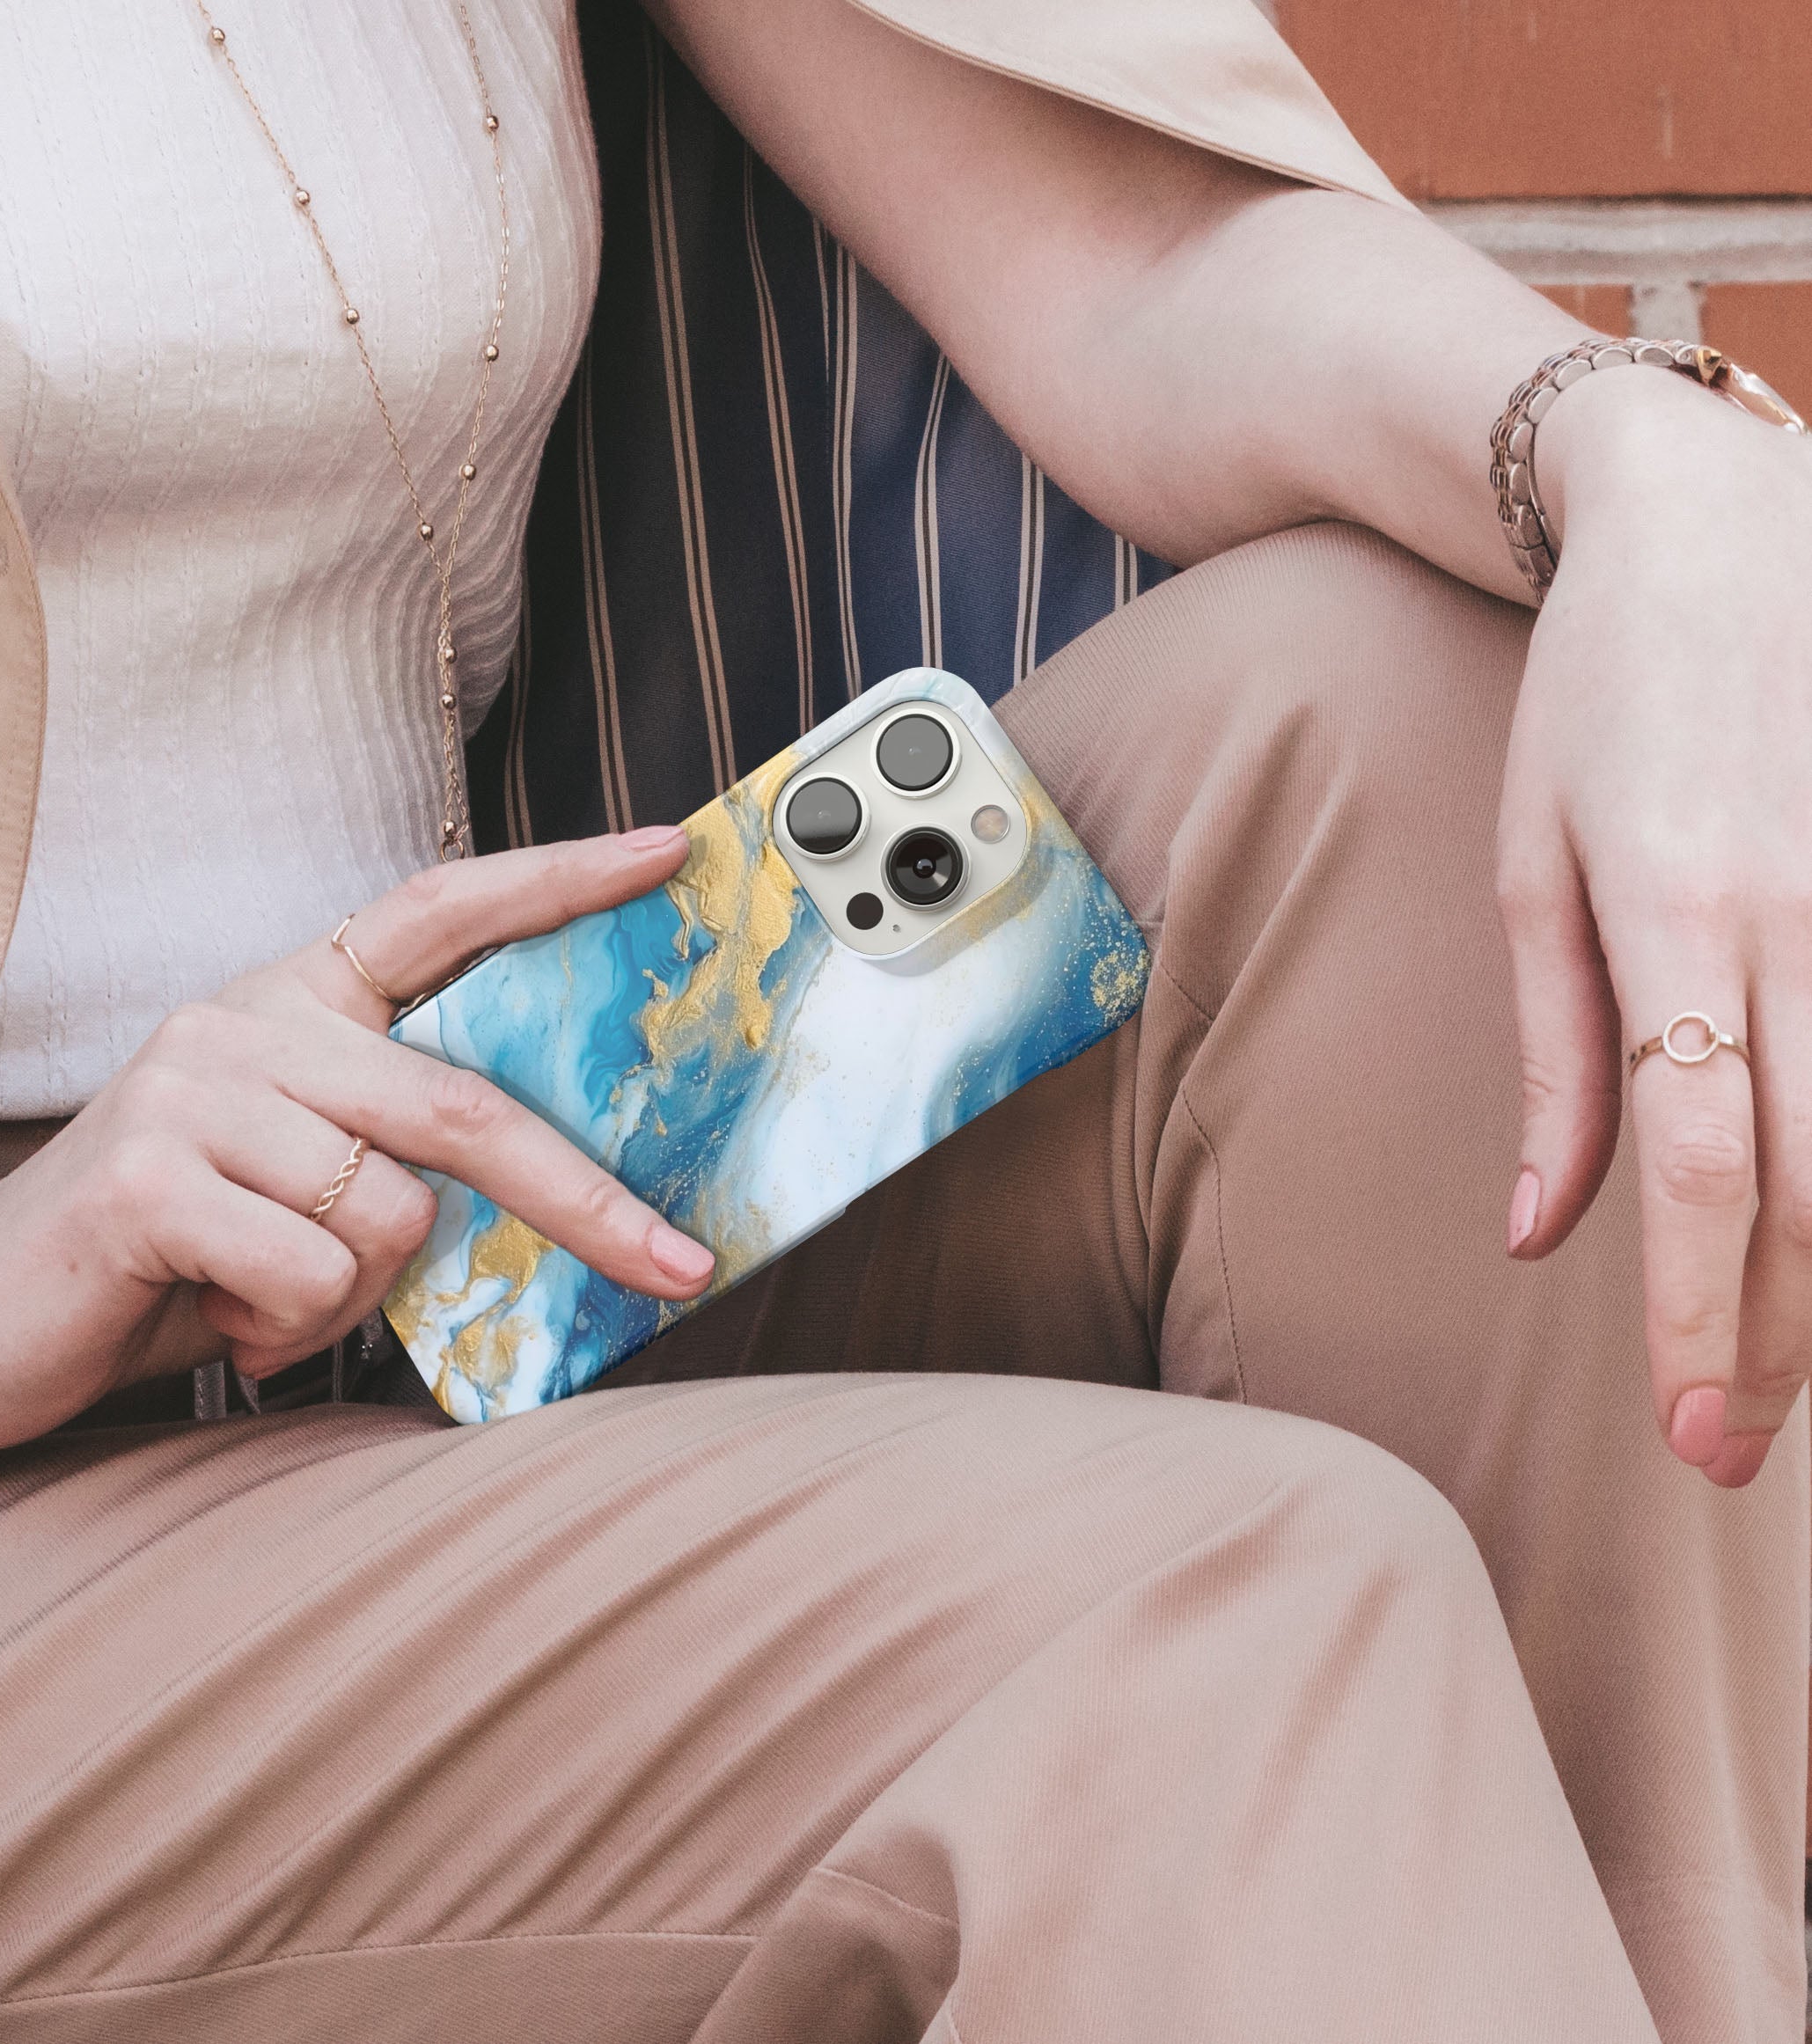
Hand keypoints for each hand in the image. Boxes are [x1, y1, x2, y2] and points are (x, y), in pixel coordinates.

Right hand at [0, 826, 714, 1449]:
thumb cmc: (174, 1250)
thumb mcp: (304, 1180)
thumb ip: (402, 1152)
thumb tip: (563, 1190)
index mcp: (296, 1002)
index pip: (438, 910)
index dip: (555, 880)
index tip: (666, 855)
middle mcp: (247, 1023)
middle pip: (465, 1104)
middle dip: (588, 1201)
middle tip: (680, 1265)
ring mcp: (193, 1089)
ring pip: (392, 1212)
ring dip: (357, 1297)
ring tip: (267, 1294)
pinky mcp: (151, 1175)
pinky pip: (314, 1271)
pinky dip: (292, 1327)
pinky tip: (217, 1311)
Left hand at [1499, 364, 1811, 1485]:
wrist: (1711, 525)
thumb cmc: (1593, 702)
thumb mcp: (1534, 868)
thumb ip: (1554, 1057)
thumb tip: (1537, 1235)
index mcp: (1674, 910)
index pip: (1695, 1158)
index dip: (1694, 1306)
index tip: (1682, 1425)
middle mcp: (1801, 910)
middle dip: (1776, 1331)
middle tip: (1727, 1448)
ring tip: (1785, 1371)